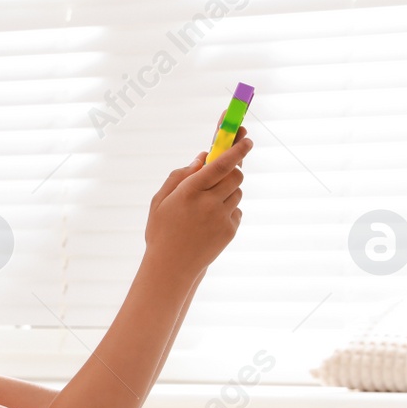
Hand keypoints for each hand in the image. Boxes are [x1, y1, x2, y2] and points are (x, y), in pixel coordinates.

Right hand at [142, 126, 251, 282]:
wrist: (171, 267)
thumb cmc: (162, 230)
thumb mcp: (160, 201)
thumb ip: (179, 176)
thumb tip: (202, 157)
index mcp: (188, 192)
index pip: (220, 164)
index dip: (236, 149)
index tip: (246, 139)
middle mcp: (207, 203)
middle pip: (236, 176)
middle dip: (233, 171)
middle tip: (223, 175)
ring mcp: (220, 218)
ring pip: (238, 193)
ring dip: (228, 192)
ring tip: (208, 207)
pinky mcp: (229, 231)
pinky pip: (236, 211)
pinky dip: (227, 211)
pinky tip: (209, 224)